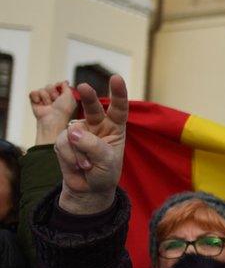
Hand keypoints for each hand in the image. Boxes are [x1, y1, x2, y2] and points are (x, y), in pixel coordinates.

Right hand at [29, 81, 76, 144]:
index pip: (59, 84)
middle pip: (50, 86)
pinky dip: (36, 98)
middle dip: (53, 93)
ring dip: (46, 97)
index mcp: (63, 96)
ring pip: (42, 89)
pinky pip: (33, 92)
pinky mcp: (35, 101)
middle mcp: (53, 97)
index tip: (60, 94)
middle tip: (55, 102)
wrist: (52, 120)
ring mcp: (44, 99)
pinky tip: (40, 104)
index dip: (59, 87)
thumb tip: (64, 81)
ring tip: (48, 105)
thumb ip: (66, 87)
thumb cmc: (63, 110)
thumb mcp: (69, 96)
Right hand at [54, 75, 126, 214]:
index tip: (116, 78)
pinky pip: (63, 143)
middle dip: (88, 97)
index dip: (118, 93)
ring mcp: (79, 131)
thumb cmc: (104, 172)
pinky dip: (70, 157)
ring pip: (73, 133)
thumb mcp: (106, 160)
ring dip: (80, 152)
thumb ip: (92, 145)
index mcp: (115, 127)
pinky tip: (77, 166)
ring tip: (87, 165)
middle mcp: (97, 125)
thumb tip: (73, 131)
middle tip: (84, 86)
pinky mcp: (64, 140)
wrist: (88, 189)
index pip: (118, 108)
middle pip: (92, 107)